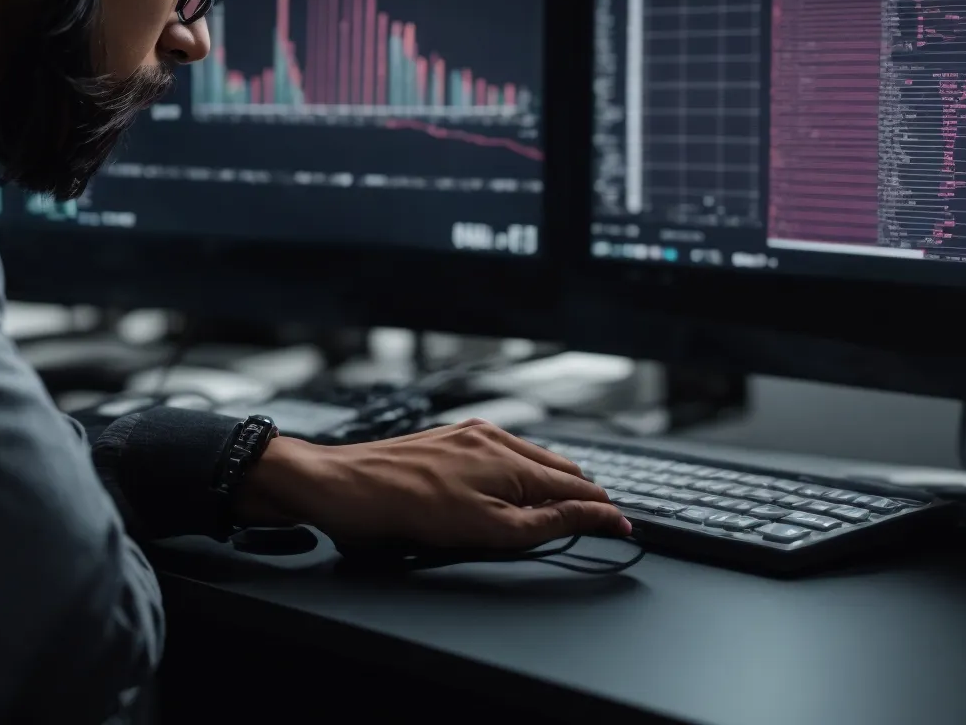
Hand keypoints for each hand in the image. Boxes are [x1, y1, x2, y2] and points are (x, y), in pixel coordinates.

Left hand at [235, 419, 631, 550]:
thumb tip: (600, 515)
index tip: (624, 530)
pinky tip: (511, 492)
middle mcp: (494, 437)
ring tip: (559, 513)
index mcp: (509, 458)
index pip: (578, 486)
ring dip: (551, 485)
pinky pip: (501, 454)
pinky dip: (519, 474)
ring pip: (530, 459)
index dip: (604, 511)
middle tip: (596, 525)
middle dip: (582, 496)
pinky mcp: (449, 439)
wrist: (341, 487)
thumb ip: (550, 522)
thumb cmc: (405, 510)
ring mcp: (469, 434)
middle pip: (559, 468)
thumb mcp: (489, 530)